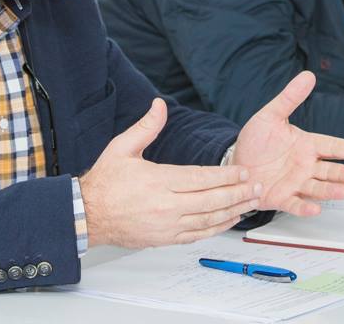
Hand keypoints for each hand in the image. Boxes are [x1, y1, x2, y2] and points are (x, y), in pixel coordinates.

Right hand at [79, 98, 260, 247]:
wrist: (87, 215)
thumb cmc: (105, 183)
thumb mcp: (122, 147)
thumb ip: (146, 126)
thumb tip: (159, 105)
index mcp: (159, 181)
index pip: (202, 178)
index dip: (226, 175)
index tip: (244, 171)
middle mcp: (166, 205)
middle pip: (211, 200)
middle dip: (238, 193)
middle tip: (257, 187)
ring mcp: (167, 225)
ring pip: (209, 220)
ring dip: (233, 211)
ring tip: (250, 203)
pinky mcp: (165, 238)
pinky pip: (198, 234)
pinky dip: (217, 228)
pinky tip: (229, 220)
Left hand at [233, 71, 343, 215]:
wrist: (235, 163)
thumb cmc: (255, 141)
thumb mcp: (270, 115)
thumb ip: (290, 98)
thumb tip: (308, 76)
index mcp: (307, 145)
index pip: (333, 147)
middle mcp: (305, 166)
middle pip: (330, 171)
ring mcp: (295, 183)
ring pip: (318, 188)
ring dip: (331, 191)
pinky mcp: (282, 198)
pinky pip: (296, 204)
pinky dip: (305, 208)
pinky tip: (315, 209)